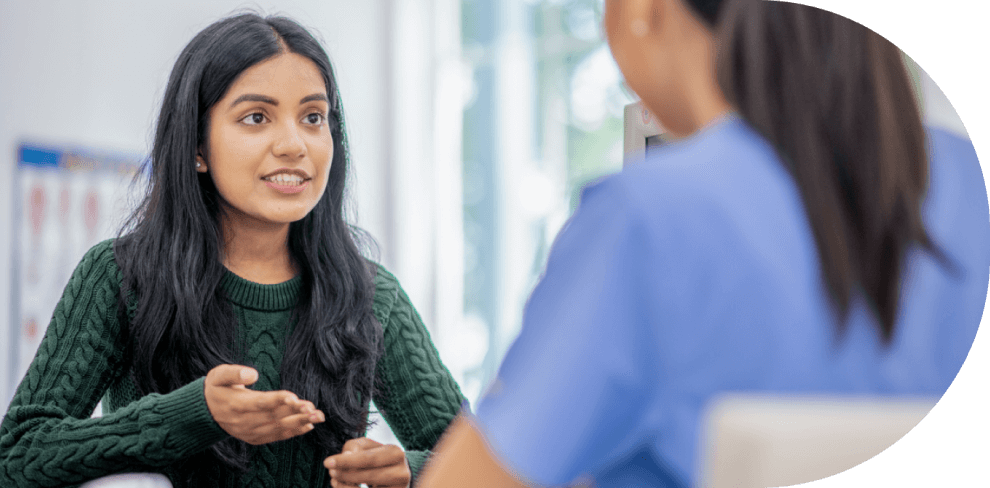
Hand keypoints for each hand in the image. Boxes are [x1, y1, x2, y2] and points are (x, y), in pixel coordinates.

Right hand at [204, 364, 324, 444]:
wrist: (205, 412)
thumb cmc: (216, 388)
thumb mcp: (218, 375)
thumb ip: (234, 373)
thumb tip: (253, 374)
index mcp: (236, 405)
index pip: (260, 403)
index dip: (277, 400)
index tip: (294, 397)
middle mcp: (244, 421)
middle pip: (273, 417)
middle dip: (296, 413)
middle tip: (315, 409)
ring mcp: (249, 432)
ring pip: (277, 428)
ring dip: (299, 423)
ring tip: (318, 417)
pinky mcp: (254, 437)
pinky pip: (275, 436)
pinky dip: (292, 432)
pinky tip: (308, 426)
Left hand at [324, 437, 410, 487]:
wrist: (397, 475)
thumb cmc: (378, 458)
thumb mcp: (368, 447)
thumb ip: (356, 447)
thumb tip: (346, 456)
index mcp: (396, 454)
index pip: (369, 458)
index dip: (347, 461)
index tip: (327, 462)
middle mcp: (401, 472)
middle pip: (370, 476)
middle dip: (346, 474)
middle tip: (331, 472)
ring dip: (347, 486)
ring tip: (335, 479)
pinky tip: (343, 486)